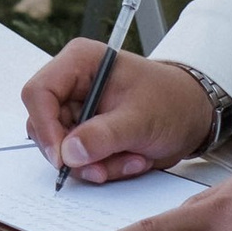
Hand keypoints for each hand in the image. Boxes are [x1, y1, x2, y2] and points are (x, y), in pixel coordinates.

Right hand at [21, 44, 213, 183]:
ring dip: (97, 165)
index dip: (45, 127)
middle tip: (106, 168)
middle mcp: (72, 84)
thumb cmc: (172, 102)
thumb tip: (68, 154)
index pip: (39, 92)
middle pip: (44, 125)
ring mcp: (77, 110)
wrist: (193, 115)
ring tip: (133, 159)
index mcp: (80, 62)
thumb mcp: (140, 119)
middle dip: (77, 154)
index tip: (63, 159)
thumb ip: (103, 136)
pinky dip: (104, 168)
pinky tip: (132, 159)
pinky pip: (79, 160)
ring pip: (62, 149)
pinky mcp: (85, 132)